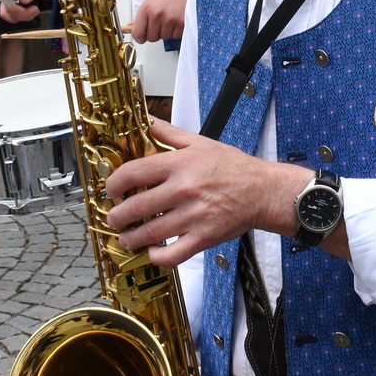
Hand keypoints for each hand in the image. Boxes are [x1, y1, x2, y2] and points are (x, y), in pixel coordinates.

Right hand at [0, 0, 52, 22]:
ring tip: (34, 10)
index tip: (33, 7)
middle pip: (7, 9)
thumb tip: (21, 0)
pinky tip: (29, 12)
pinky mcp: (10, 3)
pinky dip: (19, 17)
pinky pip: (9, 15)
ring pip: (7, 14)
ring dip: (21, 17)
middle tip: (36, 9)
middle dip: (23, 14)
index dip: (17, 8)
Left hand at [104, 119, 310, 263]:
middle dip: (117, 216)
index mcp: (180, 165)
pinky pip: (173, 254)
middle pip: (136, 207)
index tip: (111, 189)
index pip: (134, 173)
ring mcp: (193, 216)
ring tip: (127, 237)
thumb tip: (145, 120)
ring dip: (130, 238)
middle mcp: (184, 190)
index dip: (115, 183)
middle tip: (114, 218)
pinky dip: (157, 256)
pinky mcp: (204, 238)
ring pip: (149, 234)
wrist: (263, 191)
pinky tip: (152, 251)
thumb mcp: (200, 142)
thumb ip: (168, 133)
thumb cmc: (232, 167)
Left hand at [130, 0, 202, 43]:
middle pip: (151, 38)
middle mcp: (157, 15)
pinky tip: (178, 19)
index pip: (137, 32)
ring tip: (171, 17)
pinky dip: (177, 30)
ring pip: (164, 37)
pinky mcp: (182, 24)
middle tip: (160, 23)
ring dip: (167, 31)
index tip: (142, 37)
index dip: (139, 37)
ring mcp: (170, 20)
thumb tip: (132, 26)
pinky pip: (176, 36)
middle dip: (155, 33)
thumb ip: (142, 14)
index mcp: (147, 8)